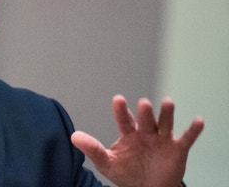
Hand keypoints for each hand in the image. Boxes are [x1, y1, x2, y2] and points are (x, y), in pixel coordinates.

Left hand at [71, 95, 203, 186]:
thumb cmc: (126, 174)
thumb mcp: (107, 163)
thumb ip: (92, 149)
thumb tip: (73, 136)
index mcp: (129, 134)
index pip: (124, 120)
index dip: (121, 110)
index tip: (118, 99)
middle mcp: (146, 133)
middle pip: (145, 119)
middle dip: (145, 112)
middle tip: (143, 104)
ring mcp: (162, 139)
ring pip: (165, 123)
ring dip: (167, 113)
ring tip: (168, 102)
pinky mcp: (177, 149)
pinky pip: (186, 138)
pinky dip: (193, 130)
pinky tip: (198, 121)